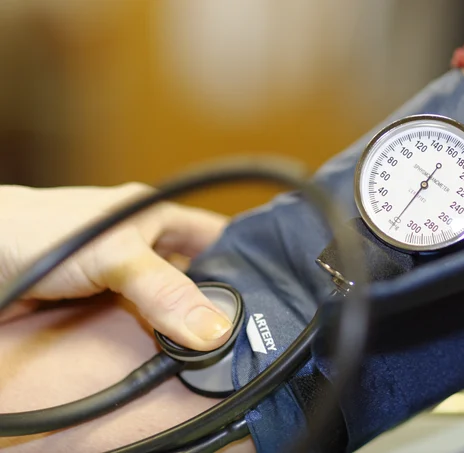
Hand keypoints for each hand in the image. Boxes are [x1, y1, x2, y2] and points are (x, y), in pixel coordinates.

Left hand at [0, 183, 232, 350]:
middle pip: (198, 280)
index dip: (246, 259)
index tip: (274, 291)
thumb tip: (214, 330)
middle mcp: (146, 250)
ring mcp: (123, 284)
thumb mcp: (116, 255)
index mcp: (158, 218)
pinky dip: (155, 349)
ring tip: (216, 354)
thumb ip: (165, 290)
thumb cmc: (37, 232)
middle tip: (246, 334)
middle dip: (218, 305)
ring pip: (170, 311)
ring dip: (185, 332)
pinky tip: (172, 363)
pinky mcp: (101, 315)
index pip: (218, 237)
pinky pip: (141, 334)